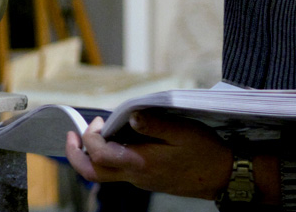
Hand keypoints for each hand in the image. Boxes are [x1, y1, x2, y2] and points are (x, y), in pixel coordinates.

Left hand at [65, 113, 232, 199]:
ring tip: (97, 131)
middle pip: (93, 174)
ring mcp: (141, 180)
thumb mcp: (182, 131)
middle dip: (76, 154)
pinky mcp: (147, 178)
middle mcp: (136, 176)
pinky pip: (119, 170)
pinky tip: (120, 137)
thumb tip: (131, 116)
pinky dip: (109, 155)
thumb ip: (154, 124)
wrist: (224, 176)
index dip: (90, 137)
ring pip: (104, 173)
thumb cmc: (205, 152)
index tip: (99, 120)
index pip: (99, 155)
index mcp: (140, 164)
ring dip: (92, 154)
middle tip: (71, 135)